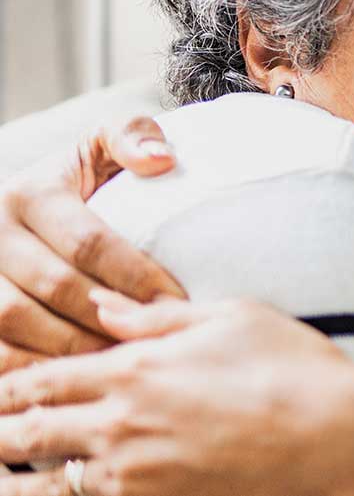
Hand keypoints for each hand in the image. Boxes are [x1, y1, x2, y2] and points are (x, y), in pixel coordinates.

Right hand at [0, 118, 184, 370]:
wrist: (26, 205)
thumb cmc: (80, 181)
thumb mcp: (100, 147)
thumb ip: (131, 136)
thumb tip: (160, 158)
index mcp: (29, 193)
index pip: (88, 242)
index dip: (135, 276)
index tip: (177, 302)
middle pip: (52, 288)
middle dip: (108, 318)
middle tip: (155, 342)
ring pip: (13, 324)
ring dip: (70, 349)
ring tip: (119, 363)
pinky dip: (30, 368)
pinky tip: (74, 378)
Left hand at [0, 291, 353, 495]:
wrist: (341, 437)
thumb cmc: (296, 369)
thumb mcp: (232, 317)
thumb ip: (157, 316)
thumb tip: (104, 306)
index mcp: (134, 368)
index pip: (37, 379)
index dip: (7, 385)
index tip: (2, 389)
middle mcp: (121, 423)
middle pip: (23, 433)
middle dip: (6, 430)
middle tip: (4, 429)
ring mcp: (136, 474)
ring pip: (47, 482)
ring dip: (25, 476)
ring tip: (13, 474)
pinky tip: (70, 489)